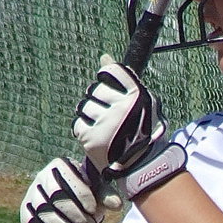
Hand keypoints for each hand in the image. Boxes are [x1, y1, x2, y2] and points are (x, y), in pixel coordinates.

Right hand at [20, 157, 121, 222]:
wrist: (70, 210)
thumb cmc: (87, 196)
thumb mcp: (98, 192)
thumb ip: (106, 196)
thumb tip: (116, 205)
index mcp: (59, 166)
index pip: (68, 177)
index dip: (81, 195)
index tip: (94, 210)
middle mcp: (41, 178)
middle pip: (55, 197)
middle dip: (75, 215)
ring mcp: (31, 197)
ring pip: (46, 214)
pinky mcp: (26, 215)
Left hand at [73, 54, 166, 176]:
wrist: (143, 166)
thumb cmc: (143, 131)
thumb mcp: (142, 102)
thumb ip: (124, 79)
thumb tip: (103, 56)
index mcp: (137, 96)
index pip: (110, 70)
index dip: (106, 78)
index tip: (110, 88)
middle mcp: (122, 108)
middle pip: (95, 90)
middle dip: (98, 101)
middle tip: (109, 116)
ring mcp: (106, 123)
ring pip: (84, 107)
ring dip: (90, 116)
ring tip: (104, 127)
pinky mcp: (93, 138)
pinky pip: (78, 125)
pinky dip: (85, 131)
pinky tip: (98, 138)